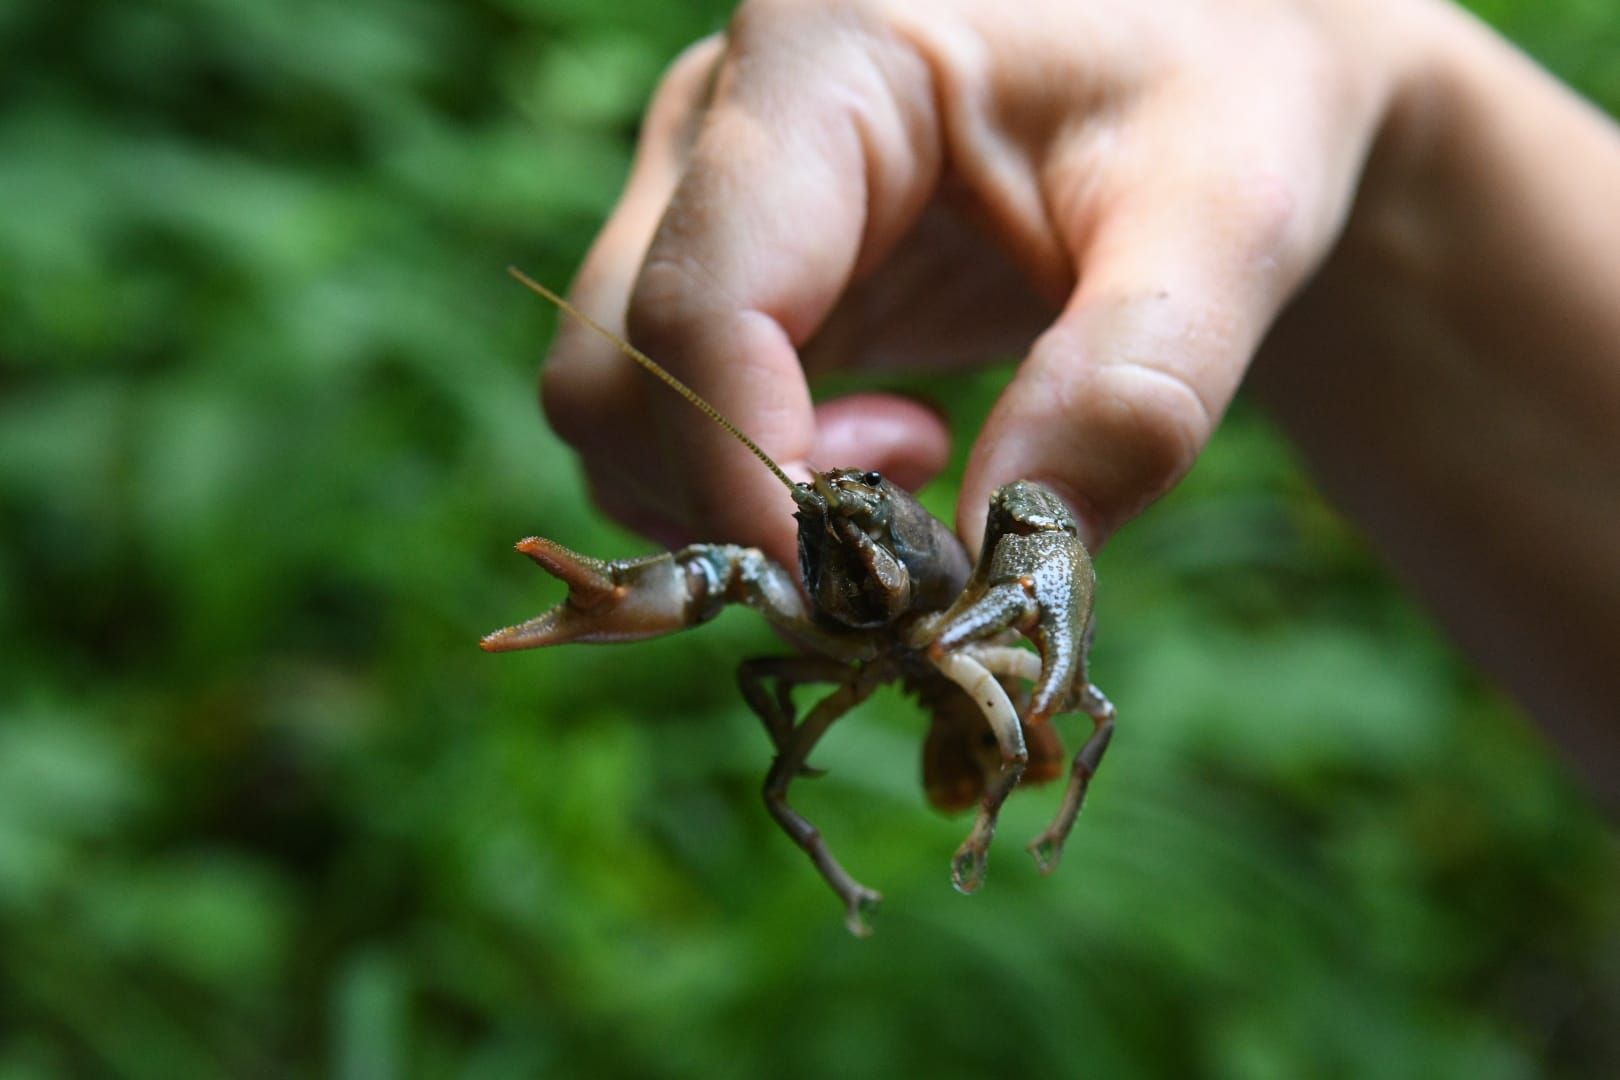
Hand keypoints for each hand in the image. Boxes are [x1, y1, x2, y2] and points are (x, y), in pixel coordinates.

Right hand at [540, 0, 1429, 564]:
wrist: (1202, 62)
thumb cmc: (1222, 99)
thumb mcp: (1233, 213)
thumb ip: (1140, 380)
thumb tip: (1000, 563)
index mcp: (824, 56)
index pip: (703, 303)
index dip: (757, 480)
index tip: (874, 599)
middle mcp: (719, 118)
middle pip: (616, 370)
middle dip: (742, 505)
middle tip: (917, 540)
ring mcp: (703, 192)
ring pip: (615, 408)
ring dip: (741, 503)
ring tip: (925, 464)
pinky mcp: (729, 264)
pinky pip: (666, 416)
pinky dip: (751, 486)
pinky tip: (895, 450)